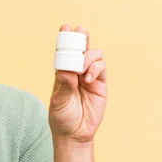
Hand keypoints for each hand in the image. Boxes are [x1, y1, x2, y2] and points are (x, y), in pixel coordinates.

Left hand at [48, 25, 107, 143]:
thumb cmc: (62, 117)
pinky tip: (88, 78)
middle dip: (81, 38)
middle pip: (81, 49)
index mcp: (63, 72)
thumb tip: (66, 70)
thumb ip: (64, 86)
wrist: (75, 134)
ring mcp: (90, 77)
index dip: (65, 39)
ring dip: (89, 57)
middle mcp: (77, 71)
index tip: (66, 27)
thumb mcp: (59, 102)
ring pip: (94, 56)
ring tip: (83, 69)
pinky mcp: (101, 84)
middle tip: (80, 31)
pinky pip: (102, 69)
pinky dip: (96, 69)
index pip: (64, 52)